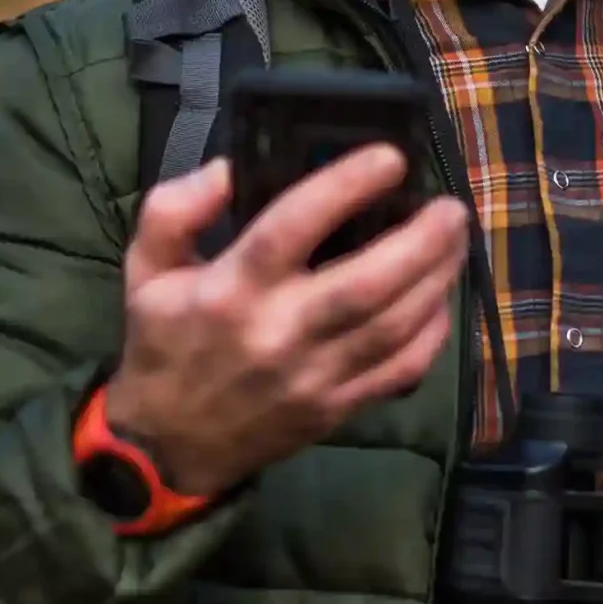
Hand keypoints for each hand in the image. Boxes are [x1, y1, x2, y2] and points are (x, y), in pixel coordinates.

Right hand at [102, 146, 469, 497]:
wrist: (170, 446)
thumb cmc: (164, 343)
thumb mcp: (144, 268)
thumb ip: (174, 209)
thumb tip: (228, 169)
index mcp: (229, 291)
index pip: (291, 228)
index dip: (345, 187)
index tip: (390, 157)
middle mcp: (278, 333)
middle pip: (366, 284)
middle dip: (420, 241)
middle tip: (451, 205)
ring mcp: (314, 377)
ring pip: (394, 326)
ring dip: (436, 278)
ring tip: (458, 238)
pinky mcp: (336, 408)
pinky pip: (400, 370)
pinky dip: (432, 333)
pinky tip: (442, 298)